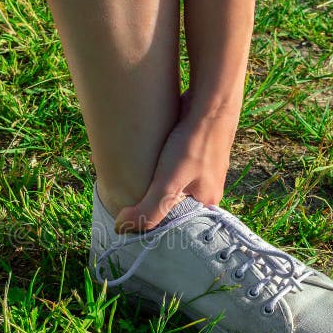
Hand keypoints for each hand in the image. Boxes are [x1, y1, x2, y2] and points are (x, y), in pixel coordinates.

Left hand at [114, 92, 239, 232]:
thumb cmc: (193, 146)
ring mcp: (203, 166)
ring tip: (135, 178)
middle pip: (175, 201)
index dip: (157, 222)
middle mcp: (208, 186)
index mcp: (207, 202)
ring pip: (174, 181)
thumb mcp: (168, 185)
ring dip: (157, 180)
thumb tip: (122, 228)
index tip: (135, 220)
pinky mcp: (196, 148)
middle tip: (130, 198)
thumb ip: (148, 209)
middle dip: (154, 200)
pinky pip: (175, 163)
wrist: (211, 104)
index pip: (179, 222)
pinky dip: (161, 163)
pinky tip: (147, 159)